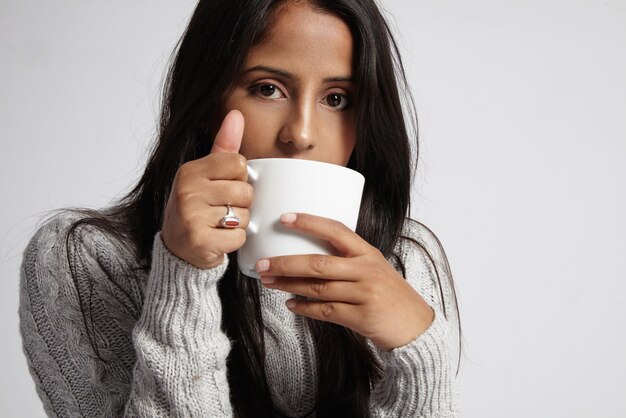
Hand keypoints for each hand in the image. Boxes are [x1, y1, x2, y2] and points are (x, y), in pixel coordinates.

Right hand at [161, 110, 252, 268]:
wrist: (178, 250)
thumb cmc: (196, 208)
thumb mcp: (205, 175)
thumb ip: (223, 146)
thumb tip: (236, 114)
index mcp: (189, 171)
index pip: (238, 163)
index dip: (239, 178)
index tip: (224, 187)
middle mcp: (186, 191)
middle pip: (245, 190)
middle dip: (241, 204)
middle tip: (221, 210)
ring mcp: (191, 216)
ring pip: (244, 215)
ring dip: (239, 224)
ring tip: (219, 225)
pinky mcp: (200, 241)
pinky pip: (239, 237)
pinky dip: (234, 241)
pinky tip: (218, 239)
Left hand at [255, 213, 434, 350]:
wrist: (416, 327)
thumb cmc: (390, 295)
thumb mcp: (374, 268)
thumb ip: (348, 260)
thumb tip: (307, 255)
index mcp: (368, 253)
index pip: (336, 230)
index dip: (309, 222)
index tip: (284, 218)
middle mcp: (366, 270)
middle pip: (318, 263)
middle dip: (286, 263)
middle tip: (262, 264)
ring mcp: (363, 294)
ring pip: (317, 288)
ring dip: (289, 285)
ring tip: (269, 281)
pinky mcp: (360, 318)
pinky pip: (325, 311)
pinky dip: (304, 308)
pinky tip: (290, 304)